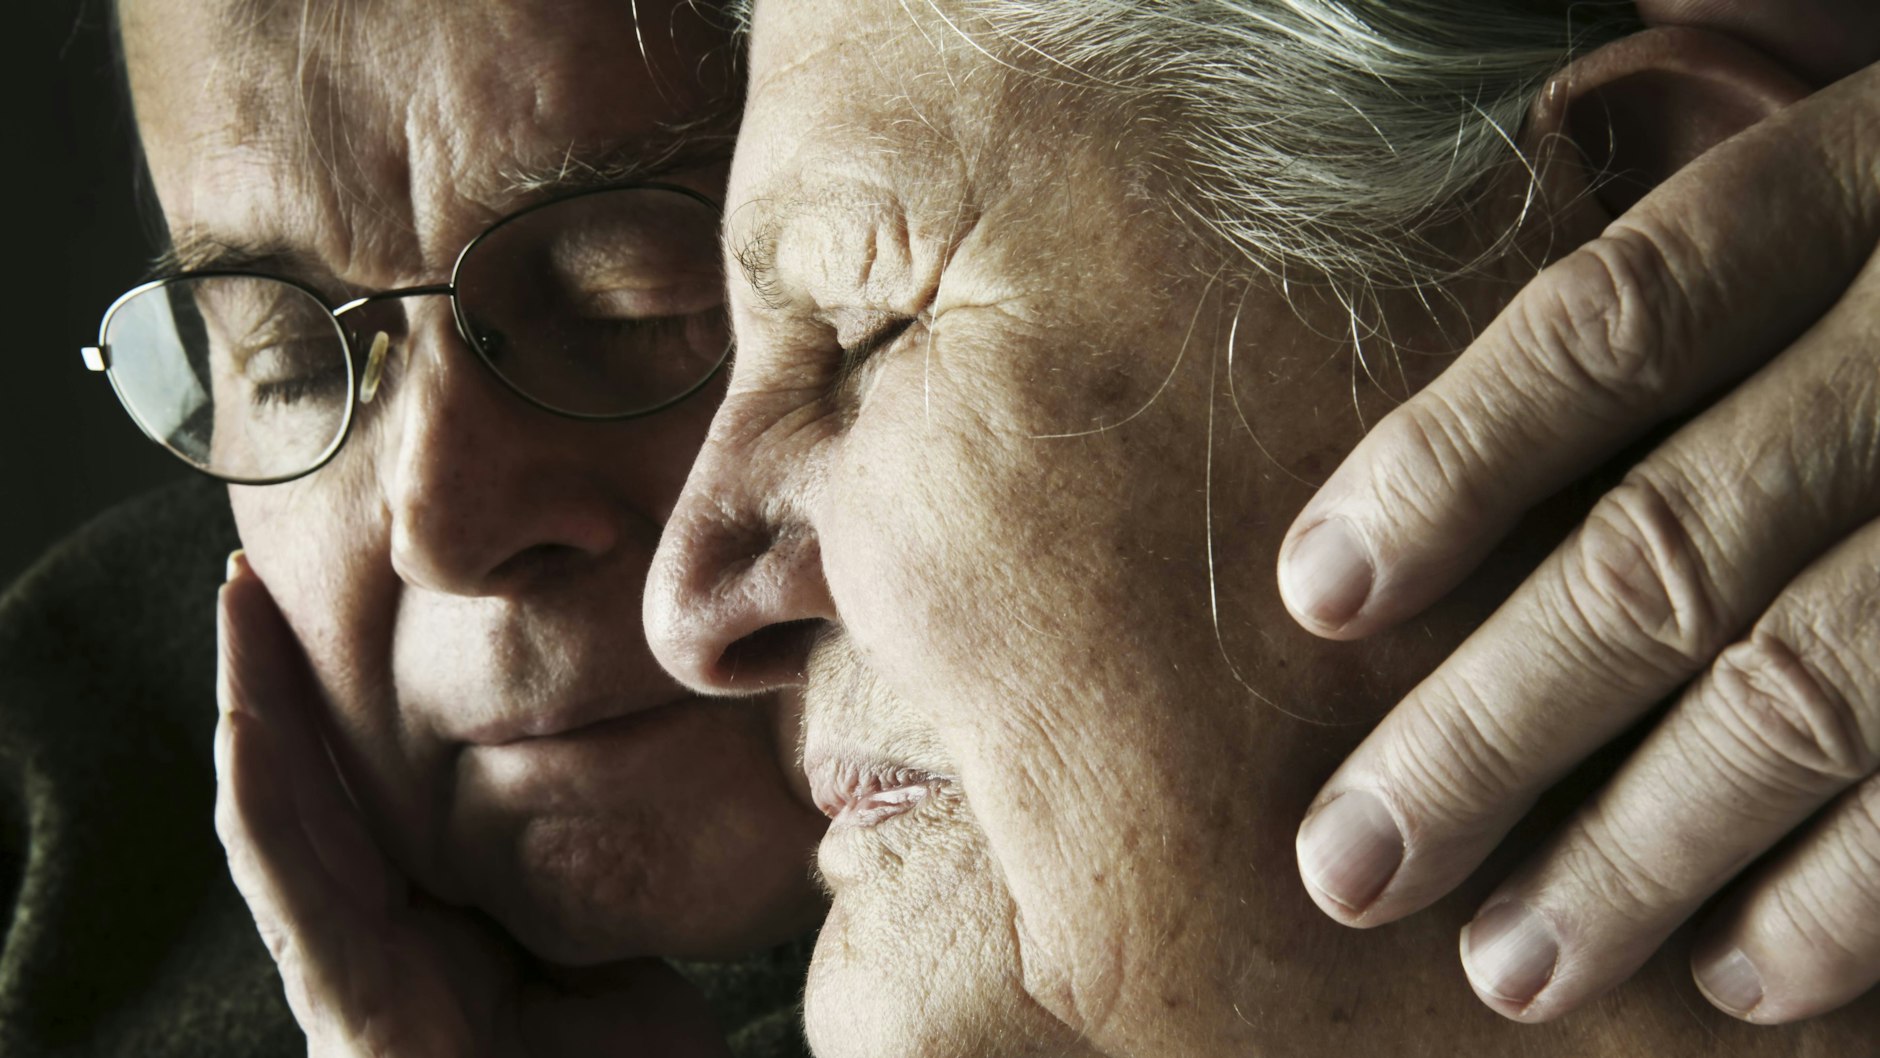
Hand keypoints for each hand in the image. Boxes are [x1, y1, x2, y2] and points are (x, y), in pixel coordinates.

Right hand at [214, 552, 730, 1056]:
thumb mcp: (609, 949)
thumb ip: (578, 876)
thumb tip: (600, 781)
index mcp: (431, 924)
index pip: (363, 792)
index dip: (330, 702)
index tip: (329, 605)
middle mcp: (376, 944)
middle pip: (308, 789)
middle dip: (274, 681)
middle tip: (251, 572)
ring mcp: (353, 981)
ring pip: (281, 822)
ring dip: (253, 709)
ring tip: (238, 610)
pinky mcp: (352, 1015)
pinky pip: (296, 894)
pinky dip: (265, 806)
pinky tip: (246, 725)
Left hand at [1283, 63, 1879, 1021]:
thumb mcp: (1843, 204)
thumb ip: (1688, 298)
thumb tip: (1432, 487)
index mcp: (1854, 199)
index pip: (1616, 322)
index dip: (1450, 464)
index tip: (1314, 596)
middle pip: (1671, 549)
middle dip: (1490, 728)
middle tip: (1352, 862)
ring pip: (1810, 692)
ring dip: (1639, 853)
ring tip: (1511, 964)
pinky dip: (1850, 895)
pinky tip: (1738, 976)